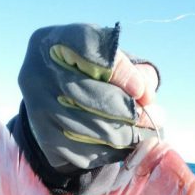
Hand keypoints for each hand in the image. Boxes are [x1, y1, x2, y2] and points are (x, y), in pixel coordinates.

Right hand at [14, 23, 161, 194]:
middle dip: (133, 111)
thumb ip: (134, 68)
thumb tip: (147, 93)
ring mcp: (38, 111)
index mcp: (53, 42)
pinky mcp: (46, 141)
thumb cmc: (90, 74)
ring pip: (96, 129)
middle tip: (157, 117)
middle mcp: (37, 74)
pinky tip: (127, 145)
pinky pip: (90, 152)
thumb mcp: (109, 60)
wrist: (56, 104)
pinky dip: (114, 152)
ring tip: (149, 132)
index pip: (88, 47)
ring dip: (130, 136)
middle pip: (93, 95)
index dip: (120, 69)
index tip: (141, 89)